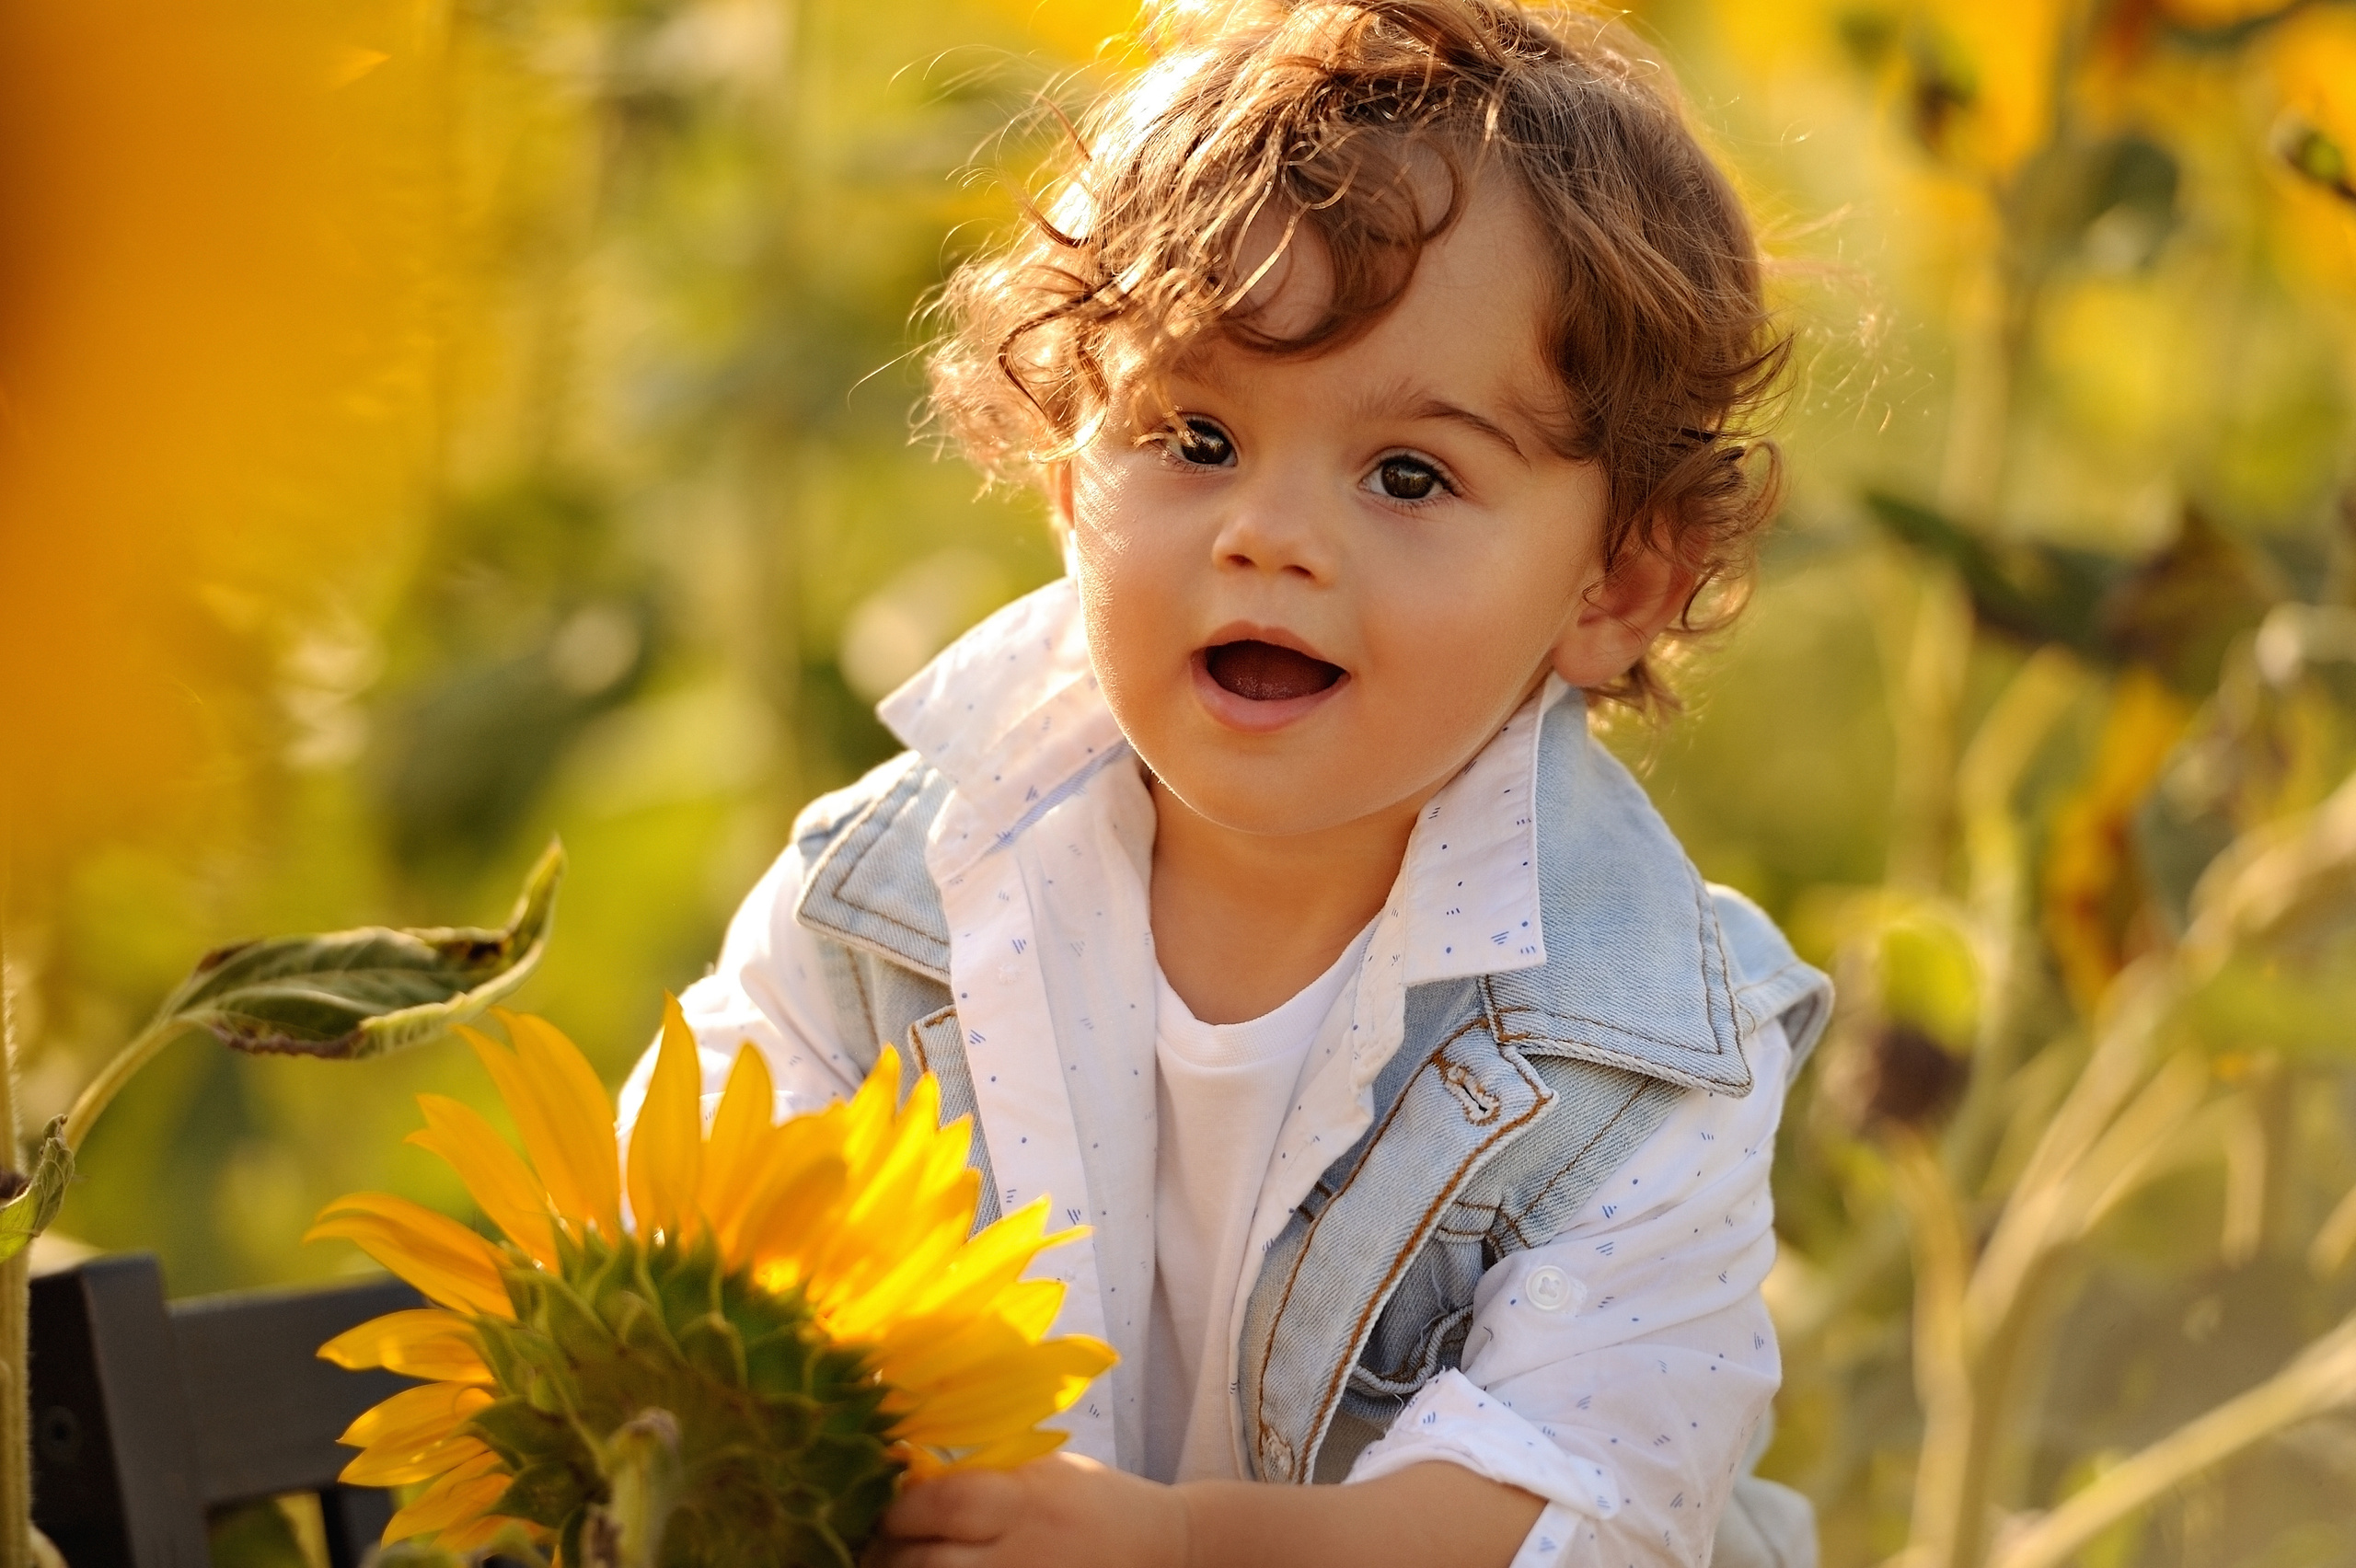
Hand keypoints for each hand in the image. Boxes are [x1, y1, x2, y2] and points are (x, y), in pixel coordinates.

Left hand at [867, 1452, 1190, 1567]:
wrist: (1158, 1549)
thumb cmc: (1091, 1500)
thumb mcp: (1040, 1470)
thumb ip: (979, 1473)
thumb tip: (900, 1470)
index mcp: (1024, 1501)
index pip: (943, 1504)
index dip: (899, 1508)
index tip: (882, 1504)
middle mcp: (1022, 1555)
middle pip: (928, 1564)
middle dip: (889, 1555)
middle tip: (872, 1545)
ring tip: (895, 1564)